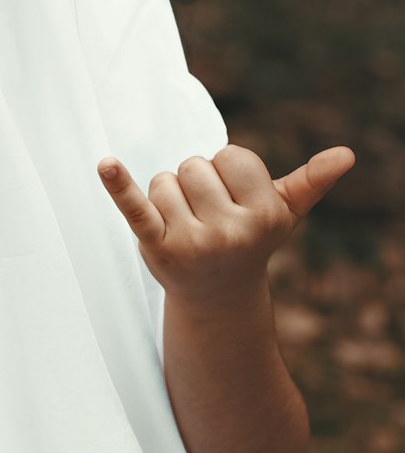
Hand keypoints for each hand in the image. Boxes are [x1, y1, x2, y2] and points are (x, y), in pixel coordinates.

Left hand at [96, 142, 354, 306]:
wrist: (216, 298)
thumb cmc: (249, 242)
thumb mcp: (281, 215)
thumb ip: (309, 183)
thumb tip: (347, 154)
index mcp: (264, 214)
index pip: (229, 155)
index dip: (226, 172)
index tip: (233, 203)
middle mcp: (231, 231)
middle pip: (194, 166)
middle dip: (196, 185)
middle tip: (206, 220)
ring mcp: (193, 242)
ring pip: (165, 181)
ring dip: (168, 197)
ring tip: (185, 227)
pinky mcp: (158, 249)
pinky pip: (136, 208)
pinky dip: (119, 186)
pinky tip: (105, 165)